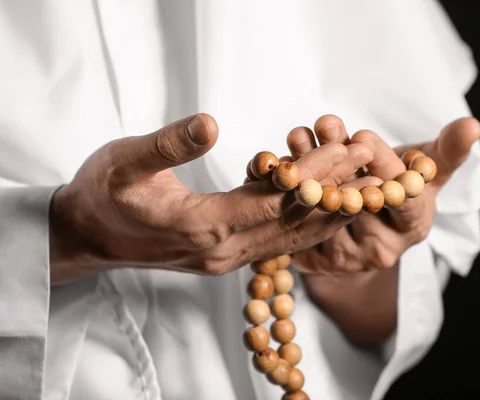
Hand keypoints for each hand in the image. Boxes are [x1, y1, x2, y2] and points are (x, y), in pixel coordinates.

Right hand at [49, 114, 372, 284]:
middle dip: (337, 190)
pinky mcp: (226, 256)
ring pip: (291, 235)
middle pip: (293, 218)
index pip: (274, 198)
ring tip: (367, 184)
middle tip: (374, 162)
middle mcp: (224, 250)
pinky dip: (308, 221)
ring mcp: (227, 258)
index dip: (316, 174)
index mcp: (202, 226)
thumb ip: (168, 145)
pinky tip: (331, 206)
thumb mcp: (125, 161)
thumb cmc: (102, 194)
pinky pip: (278, 240)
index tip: (350, 148)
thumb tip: (210, 121)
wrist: (86, 236)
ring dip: (331, 209)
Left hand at [287, 114, 479, 274]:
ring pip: (325, 210)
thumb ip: (447, 150)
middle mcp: (385, 248)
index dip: (385, 167)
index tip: (365, 134)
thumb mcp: (425, 170)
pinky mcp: (318, 261)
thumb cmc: (398, 188)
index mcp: (415, 226)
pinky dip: (290, 191)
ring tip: (298, 136)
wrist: (365, 227)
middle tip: (325, 126)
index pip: (405, 199)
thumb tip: (473, 125)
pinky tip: (280, 164)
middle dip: (341, 159)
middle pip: (360, 203)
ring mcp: (349, 258)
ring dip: (309, 170)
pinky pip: (299, 223)